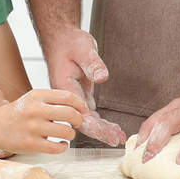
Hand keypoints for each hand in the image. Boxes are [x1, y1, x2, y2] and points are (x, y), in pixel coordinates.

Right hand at [0, 89, 87, 155]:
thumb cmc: (18, 113)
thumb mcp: (33, 98)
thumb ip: (54, 100)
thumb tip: (79, 107)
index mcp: (37, 95)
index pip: (68, 97)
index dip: (80, 104)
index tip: (84, 110)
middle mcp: (35, 110)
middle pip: (71, 113)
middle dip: (79, 119)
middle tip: (78, 122)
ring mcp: (33, 127)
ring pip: (66, 131)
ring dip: (71, 134)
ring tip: (67, 134)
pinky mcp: (31, 144)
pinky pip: (57, 147)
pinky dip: (63, 147)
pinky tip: (60, 144)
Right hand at [39, 26, 124, 145]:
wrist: (61, 38)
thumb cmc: (69, 43)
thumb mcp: (83, 49)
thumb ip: (92, 63)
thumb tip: (102, 76)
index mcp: (63, 88)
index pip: (76, 112)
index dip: (91, 124)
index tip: (104, 133)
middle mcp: (66, 97)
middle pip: (81, 121)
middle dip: (99, 132)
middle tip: (115, 139)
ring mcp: (72, 99)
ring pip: (86, 120)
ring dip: (102, 129)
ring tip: (118, 137)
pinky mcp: (79, 97)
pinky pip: (89, 114)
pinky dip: (101, 122)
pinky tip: (112, 129)